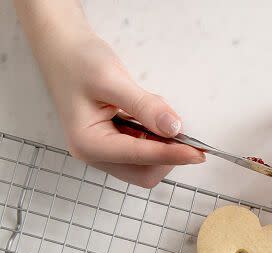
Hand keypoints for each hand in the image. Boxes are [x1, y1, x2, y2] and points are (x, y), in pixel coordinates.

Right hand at [14, 1, 203, 187]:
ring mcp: (104, 153)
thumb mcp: (112, 79)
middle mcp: (94, 155)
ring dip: (163, 148)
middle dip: (167, 156)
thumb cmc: (77, 60)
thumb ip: (144, 107)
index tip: (197, 153)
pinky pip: (143, 154)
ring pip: (146, 167)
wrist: (63, 48)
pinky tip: (152, 119)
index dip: (172, 155)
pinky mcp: (114, 146)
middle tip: (183, 132)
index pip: (140, 158)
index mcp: (88, 143)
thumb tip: (173, 128)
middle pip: (145, 174)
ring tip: (158, 114)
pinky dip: (156, 141)